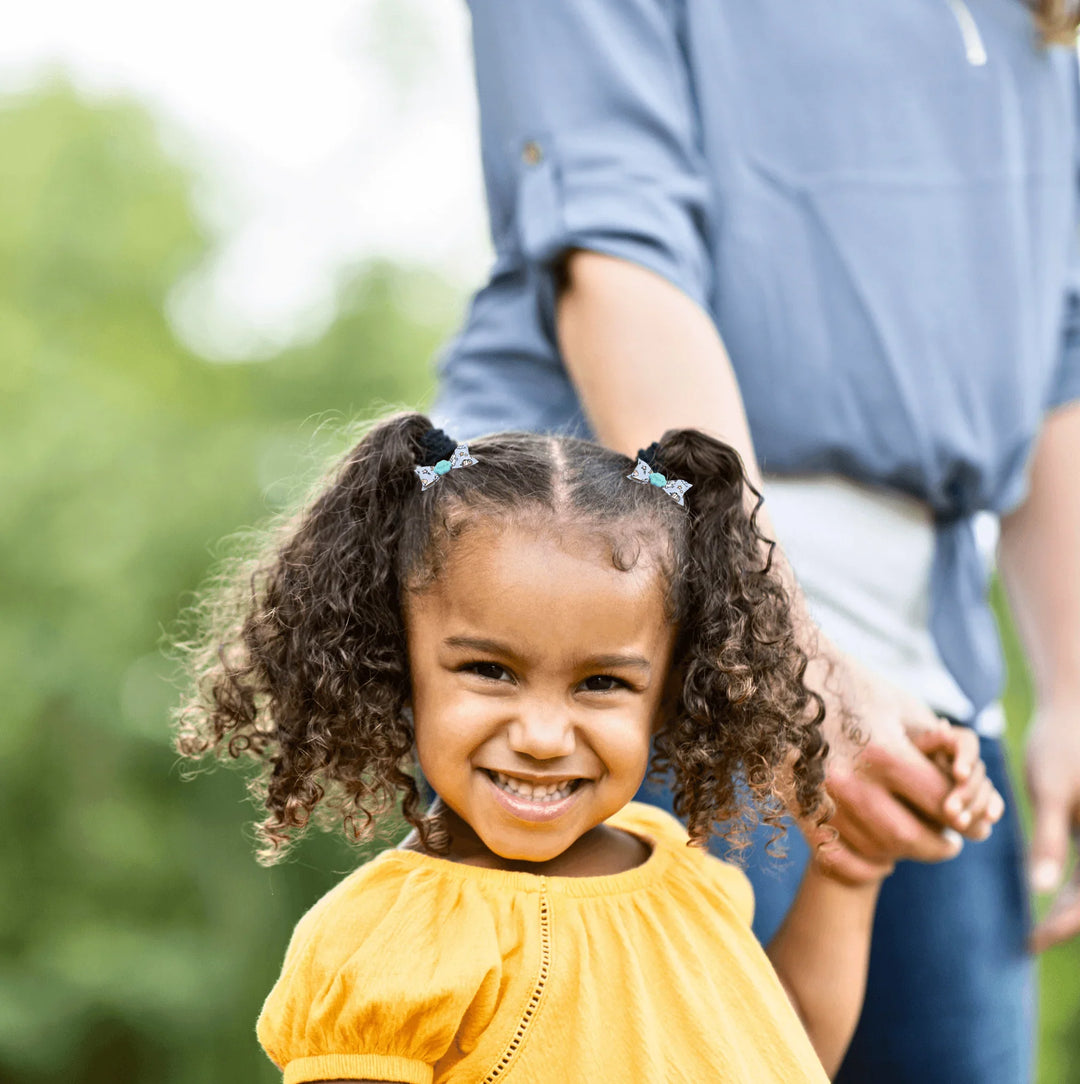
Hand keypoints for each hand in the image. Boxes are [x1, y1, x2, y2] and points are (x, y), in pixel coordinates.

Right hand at [806, 646, 1002, 884]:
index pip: (941, 805)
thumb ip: (938, 745)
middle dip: (939, 846)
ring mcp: (819, 798)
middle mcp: (849, 780)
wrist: (782, 676)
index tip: (975, 826)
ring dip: (903, 855)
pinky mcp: (797, 807)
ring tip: (915, 843)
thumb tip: (967, 787)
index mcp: (882, 752)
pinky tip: (880, 860)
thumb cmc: (851, 685)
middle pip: (909, 838)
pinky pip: (835, 858)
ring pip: (874, 850)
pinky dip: (863, 867)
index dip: (967, 821)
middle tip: (950, 843)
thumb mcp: (900, 705)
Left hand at [1026, 704, 1079, 952]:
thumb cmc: (1061, 744)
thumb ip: (1049, 840)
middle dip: (1069, 921)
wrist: (1075, 708)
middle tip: (1031, 939)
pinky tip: (1047, 890)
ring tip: (1038, 925)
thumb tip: (1039, 889)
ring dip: (1074, 906)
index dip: (1063, 924)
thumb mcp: (1050, 792)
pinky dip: (1075, 884)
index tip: (1032, 941)